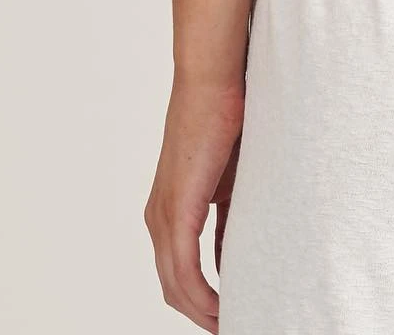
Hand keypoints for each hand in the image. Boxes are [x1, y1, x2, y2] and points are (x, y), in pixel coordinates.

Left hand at [145, 77, 246, 331]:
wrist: (213, 82)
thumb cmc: (226, 120)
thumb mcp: (232, 182)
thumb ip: (230, 220)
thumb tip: (235, 257)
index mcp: (168, 210)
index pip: (179, 271)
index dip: (201, 299)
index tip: (228, 313)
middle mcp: (158, 218)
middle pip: (172, 287)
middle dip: (200, 313)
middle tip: (230, 326)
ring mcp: (164, 214)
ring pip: (175, 285)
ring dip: (202, 311)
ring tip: (230, 323)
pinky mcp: (176, 209)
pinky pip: (183, 269)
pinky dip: (201, 295)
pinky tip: (222, 308)